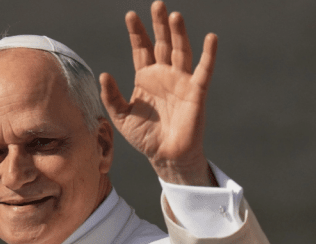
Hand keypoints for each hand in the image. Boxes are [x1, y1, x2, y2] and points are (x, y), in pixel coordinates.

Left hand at [100, 1, 217, 185]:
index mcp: (146, 78)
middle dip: (159, 24)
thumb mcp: (121, 117)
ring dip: (179, 34)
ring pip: (181, 51)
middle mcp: (164, 75)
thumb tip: (104, 74)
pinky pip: (204, 70)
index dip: (137, 33)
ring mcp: (181, 81)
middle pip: (162, 43)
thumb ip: (111, 96)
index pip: (142, 49)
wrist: (165, 156)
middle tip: (157, 4)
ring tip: (174, 15)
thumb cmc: (144, 137)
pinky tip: (210, 38)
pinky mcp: (196, 92)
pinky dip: (209, 54)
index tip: (130, 15)